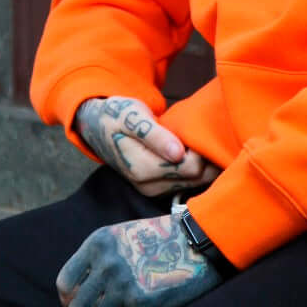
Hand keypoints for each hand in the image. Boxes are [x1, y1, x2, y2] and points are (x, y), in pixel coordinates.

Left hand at [57, 211, 221, 306]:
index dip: (69, 297)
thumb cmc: (159, 239)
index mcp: (98, 243)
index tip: (78, 301)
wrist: (197, 242)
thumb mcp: (121, 236)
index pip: (65, 282)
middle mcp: (107, 263)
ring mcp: (124, 284)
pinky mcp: (141, 301)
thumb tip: (73, 294)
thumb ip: (96, 259)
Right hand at [75, 96, 218, 196]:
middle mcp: (148, 186)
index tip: (201, 131)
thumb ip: (155, 135)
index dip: (202, 150)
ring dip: (204, 165)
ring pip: (195, 183)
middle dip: (207, 158)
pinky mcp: (159, 189)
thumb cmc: (117, 115)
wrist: (100, 127)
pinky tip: (194, 151)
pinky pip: (188, 183)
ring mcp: (154, 190)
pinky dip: (196, 169)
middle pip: (195, 178)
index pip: (189, 168)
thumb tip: (178, 153)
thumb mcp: (131, 116)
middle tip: (206, 135)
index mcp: (141, 168)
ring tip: (201, 141)